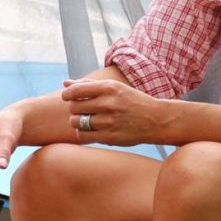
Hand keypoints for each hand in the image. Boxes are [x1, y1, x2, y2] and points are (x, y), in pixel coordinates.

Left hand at [58, 72, 172, 145]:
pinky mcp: (110, 137)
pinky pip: (83, 135)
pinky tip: (90, 129)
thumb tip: (65, 83)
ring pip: (76, 122)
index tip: (69, 97)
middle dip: (75, 108)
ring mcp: (109, 121)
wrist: (156, 120)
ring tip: (87, 120)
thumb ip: (88, 84)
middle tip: (83, 110)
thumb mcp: (114, 87)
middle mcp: (108, 103)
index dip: (67, 94)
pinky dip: (82, 133)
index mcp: (109, 88)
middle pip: (74, 107)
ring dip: (77, 122)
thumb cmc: (132, 101)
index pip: (75, 90)